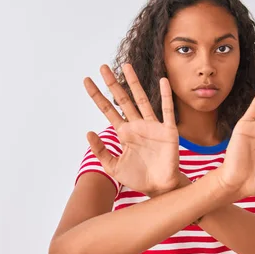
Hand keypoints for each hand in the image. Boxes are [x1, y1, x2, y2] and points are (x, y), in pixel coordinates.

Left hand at [83, 63, 179, 196]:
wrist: (160, 187)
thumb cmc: (138, 178)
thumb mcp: (113, 167)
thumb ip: (101, 151)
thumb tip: (87, 132)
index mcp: (124, 133)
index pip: (108, 110)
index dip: (97, 96)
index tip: (87, 81)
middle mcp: (137, 125)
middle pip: (122, 100)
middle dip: (112, 83)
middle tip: (103, 67)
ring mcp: (152, 126)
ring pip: (142, 99)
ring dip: (134, 83)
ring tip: (126, 66)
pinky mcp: (167, 130)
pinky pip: (167, 110)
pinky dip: (165, 96)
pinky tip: (163, 81)